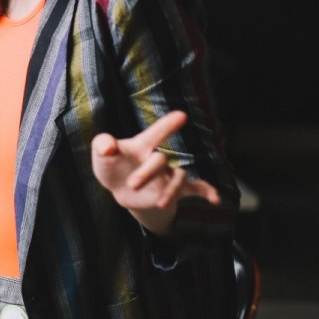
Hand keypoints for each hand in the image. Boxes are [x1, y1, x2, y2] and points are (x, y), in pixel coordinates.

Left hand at [90, 110, 220, 236]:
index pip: (155, 133)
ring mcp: (168, 174)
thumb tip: (108, 148)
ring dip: (171, 190)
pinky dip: (207, 192)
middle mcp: (158, 158)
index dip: (167, 125)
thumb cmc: (112, 164)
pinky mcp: (173, 190)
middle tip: (131, 185)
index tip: (182, 115)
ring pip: (178, 177)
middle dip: (147, 173)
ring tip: (161, 203)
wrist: (119, 188)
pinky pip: (196, 188)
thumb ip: (102, 144)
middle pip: (160, 161)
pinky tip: (216, 200)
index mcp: (142, 145)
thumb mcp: (101, 153)